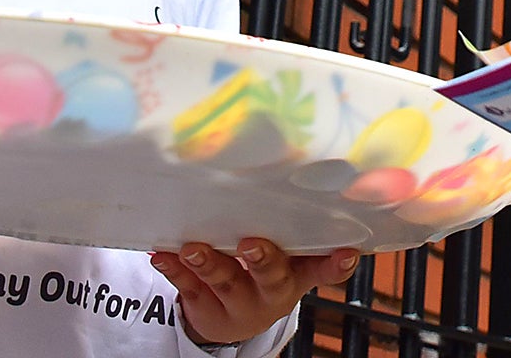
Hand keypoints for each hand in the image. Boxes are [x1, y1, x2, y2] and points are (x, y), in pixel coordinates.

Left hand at [152, 239, 357, 346]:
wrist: (235, 320)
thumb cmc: (268, 274)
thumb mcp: (291, 262)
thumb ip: (304, 237)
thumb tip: (320, 190)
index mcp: (297, 276)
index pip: (322, 270)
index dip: (336, 265)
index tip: (348, 252)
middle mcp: (271, 292)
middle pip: (270, 278)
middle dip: (262, 261)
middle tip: (252, 245)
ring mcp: (237, 302)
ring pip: (226, 282)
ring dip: (210, 264)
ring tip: (194, 248)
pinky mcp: (204, 305)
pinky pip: (189, 288)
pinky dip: (175, 270)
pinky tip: (162, 255)